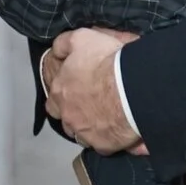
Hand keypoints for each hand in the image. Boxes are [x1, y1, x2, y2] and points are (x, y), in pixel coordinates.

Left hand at [42, 27, 141, 151]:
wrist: (132, 86)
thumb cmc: (107, 62)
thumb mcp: (82, 38)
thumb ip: (64, 44)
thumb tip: (56, 51)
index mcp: (60, 92)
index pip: (53, 100)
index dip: (65, 97)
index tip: (79, 91)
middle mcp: (68, 116)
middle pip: (67, 121)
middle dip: (76, 116)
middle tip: (94, 106)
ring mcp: (85, 133)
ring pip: (83, 135)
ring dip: (92, 128)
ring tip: (109, 118)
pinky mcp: (103, 145)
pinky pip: (105, 146)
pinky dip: (111, 140)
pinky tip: (122, 132)